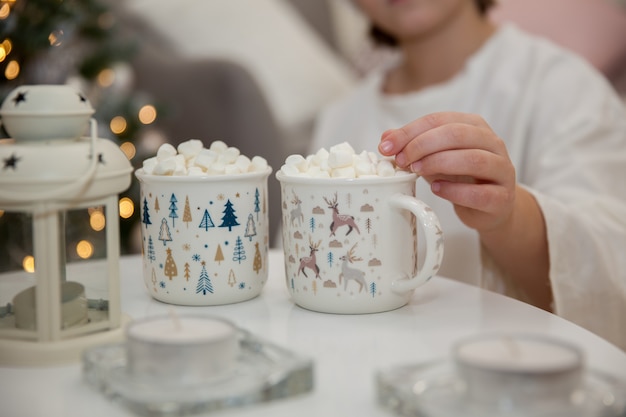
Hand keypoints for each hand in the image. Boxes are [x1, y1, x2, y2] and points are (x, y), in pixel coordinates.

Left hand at [378, 112, 516, 233]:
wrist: (490, 208)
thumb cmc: (461, 178)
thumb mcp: (434, 158)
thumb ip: (411, 146)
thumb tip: (385, 139)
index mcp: (474, 126)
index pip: (439, 120)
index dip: (410, 132)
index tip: (387, 147)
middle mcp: (493, 143)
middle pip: (458, 134)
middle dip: (423, 145)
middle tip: (402, 160)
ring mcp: (502, 169)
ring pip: (474, 159)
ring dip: (439, 164)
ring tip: (417, 171)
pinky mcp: (503, 197)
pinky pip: (480, 192)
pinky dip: (455, 191)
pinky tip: (437, 189)